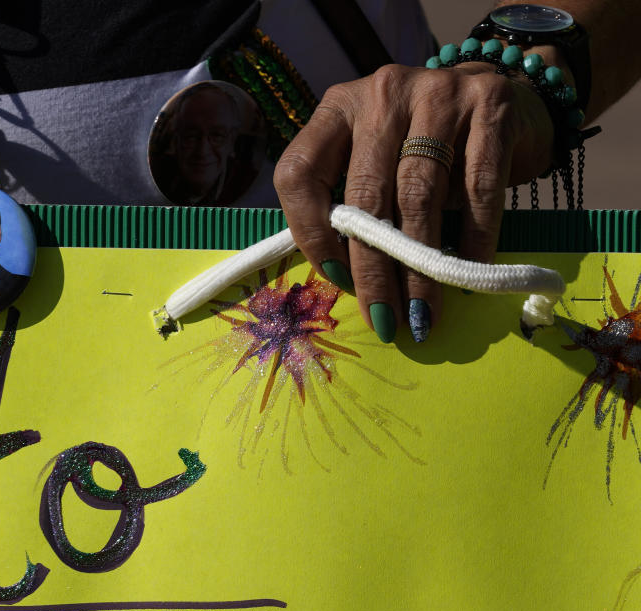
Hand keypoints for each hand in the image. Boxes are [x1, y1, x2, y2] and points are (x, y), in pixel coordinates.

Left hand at [274, 62, 554, 342]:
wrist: (509, 99)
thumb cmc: (427, 148)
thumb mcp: (379, 161)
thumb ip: (354, 202)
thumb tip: (346, 280)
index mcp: (338, 108)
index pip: (301, 171)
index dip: (310, 231)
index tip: (334, 278)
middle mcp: (381, 93)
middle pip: (365, 194)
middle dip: (373, 268)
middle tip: (383, 318)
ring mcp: (438, 92)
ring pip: (419, 195)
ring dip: (420, 265)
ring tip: (423, 314)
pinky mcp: (491, 104)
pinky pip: (477, 187)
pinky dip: (473, 239)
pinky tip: (468, 274)